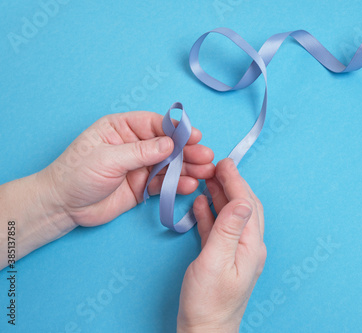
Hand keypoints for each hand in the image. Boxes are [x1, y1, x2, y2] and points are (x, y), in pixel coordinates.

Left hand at [40, 111, 214, 226]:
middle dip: (187, 150)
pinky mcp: (142, 186)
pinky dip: (178, 184)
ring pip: (170, 164)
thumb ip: (141, 152)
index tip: (194, 136)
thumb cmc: (76, 174)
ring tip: (206, 172)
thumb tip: (170, 144)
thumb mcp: (108, 158)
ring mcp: (140, 166)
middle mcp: (134, 145)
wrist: (63, 206)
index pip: (155, 124)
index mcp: (122, 128)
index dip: (176, 130)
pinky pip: (164, 183)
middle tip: (206, 156)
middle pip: (167, 144)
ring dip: (188, 168)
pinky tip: (190, 185)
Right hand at [177, 158, 265, 332]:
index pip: (246, 204)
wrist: (205, 331)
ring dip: (222, 195)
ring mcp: (237, 252)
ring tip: (209, 179)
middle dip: (232, 183)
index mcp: (251, 245)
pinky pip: (220, 229)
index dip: (236, 181)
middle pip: (244, 206)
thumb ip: (228, 229)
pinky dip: (212, 213)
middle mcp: (249, 246)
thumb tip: (242, 200)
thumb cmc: (208, 302)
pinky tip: (203, 203)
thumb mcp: (215, 262)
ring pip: (232, 215)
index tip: (224, 163)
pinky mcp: (223, 257)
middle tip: (217, 165)